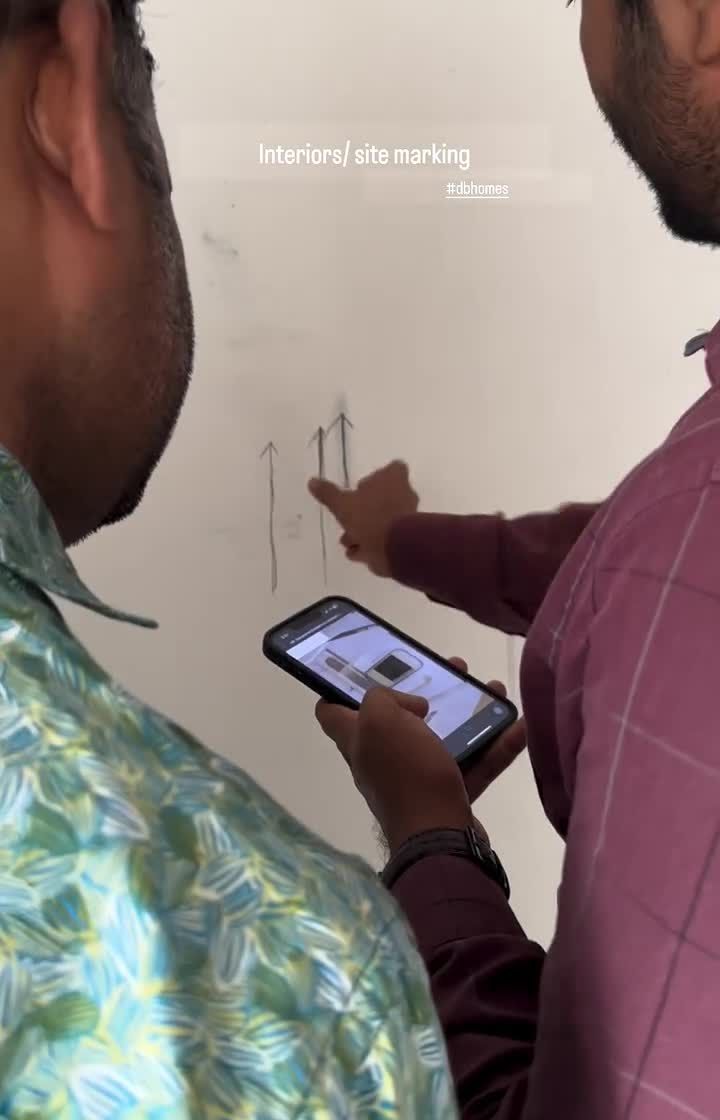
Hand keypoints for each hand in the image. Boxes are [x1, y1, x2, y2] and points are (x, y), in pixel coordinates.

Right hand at [308, 461, 418, 576]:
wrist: (395, 548)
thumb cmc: (370, 517)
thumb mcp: (342, 504)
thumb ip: (328, 493)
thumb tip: (312, 481)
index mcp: (393, 479)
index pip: (394, 468)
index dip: (379, 477)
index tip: (363, 488)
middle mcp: (404, 495)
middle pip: (384, 497)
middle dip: (365, 510)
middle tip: (349, 519)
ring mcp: (408, 518)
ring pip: (383, 520)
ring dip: (365, 530)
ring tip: (349, 542)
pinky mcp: (406, 538)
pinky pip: (386, 538)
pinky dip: (372, 545)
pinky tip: (357, 554)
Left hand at [316, 657, 525, 854]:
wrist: (440, 840)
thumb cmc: (405, 775)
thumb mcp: (379, 721)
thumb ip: (383, 699)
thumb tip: (412, 708)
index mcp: (358, 741)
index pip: (331, 713)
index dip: (338, 688)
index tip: (366, 670)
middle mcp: (382, 760)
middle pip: (397, 719)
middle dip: (424, 691)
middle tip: (450, 670)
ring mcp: (416, 779)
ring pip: (441, 736)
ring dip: (468, 711)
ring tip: (491, 687)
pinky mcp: (448, 794)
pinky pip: (473, 763)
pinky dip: (495, 745)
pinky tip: (517, 726)